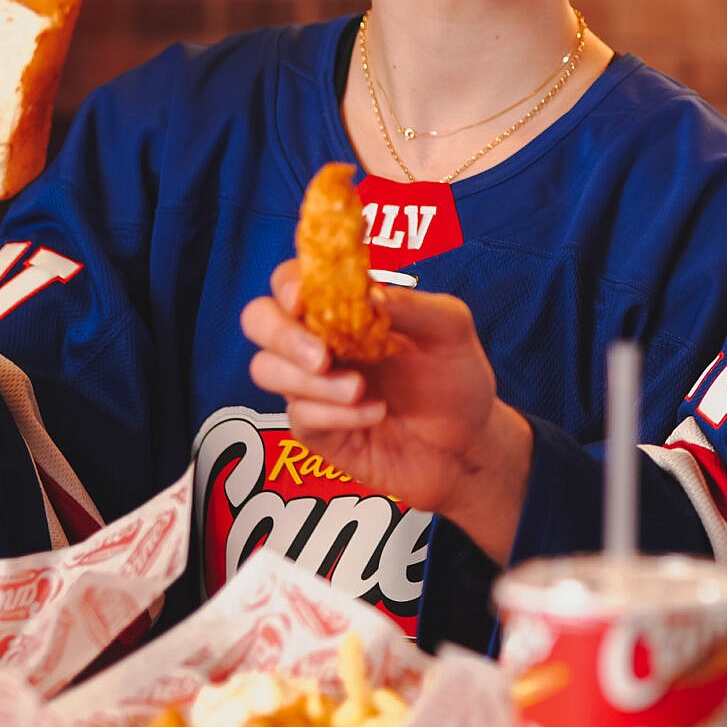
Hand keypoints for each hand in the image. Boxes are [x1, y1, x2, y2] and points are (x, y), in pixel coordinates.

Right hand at [242, 272, 533, 562]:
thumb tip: (368, 290)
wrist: (466, 447)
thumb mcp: (450, 331)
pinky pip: (299, 415)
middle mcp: (320, 339)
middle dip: (280, 334)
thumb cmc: (456, 380)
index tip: (304, 297)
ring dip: (311, 382)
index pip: (294, 279)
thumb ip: (413, 306)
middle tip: (321, 356)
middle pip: (260, 319)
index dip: (289, 283)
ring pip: (266, 369)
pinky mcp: (315, 428)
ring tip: (359, 389)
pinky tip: (376, 413)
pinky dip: (337, 415)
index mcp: (346, 305)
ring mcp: (313, 385)